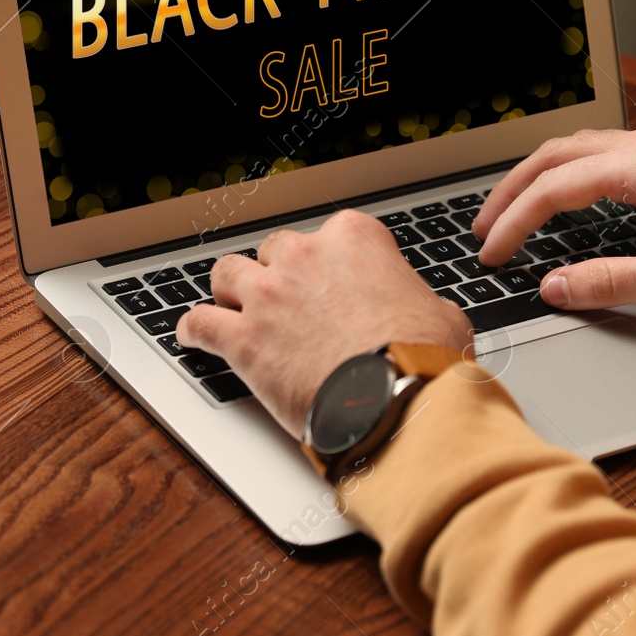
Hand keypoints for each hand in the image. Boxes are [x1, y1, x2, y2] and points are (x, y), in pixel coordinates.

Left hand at [176, 210, 471, 437]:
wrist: (394, 401)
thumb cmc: (423, 359)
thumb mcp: (443, 315)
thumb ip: (420, 302)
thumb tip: (427, 313)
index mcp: (354, 240)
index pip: (333, 235)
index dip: (332, 263)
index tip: (333, 281)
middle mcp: (304, 258)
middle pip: (276, 250)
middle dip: (280, 273)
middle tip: (288, 299)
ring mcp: (268, 297)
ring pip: (227, 274)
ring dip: (230, 289)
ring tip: (232, 303)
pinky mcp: (243, 341)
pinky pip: (199, 323)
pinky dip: (193, 329)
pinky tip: (192, 334)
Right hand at [472, 126, 635, 313]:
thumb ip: (610, 282)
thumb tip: (555, 287)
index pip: (556, 189)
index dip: (515, 223)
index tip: (493, 254)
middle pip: (555, 155)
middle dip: (511, 192)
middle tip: (483, 229)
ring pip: (576, 148)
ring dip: (536, 177)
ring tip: (509, 211)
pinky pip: (600, 152)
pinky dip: (565, 171)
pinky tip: (558, 194)